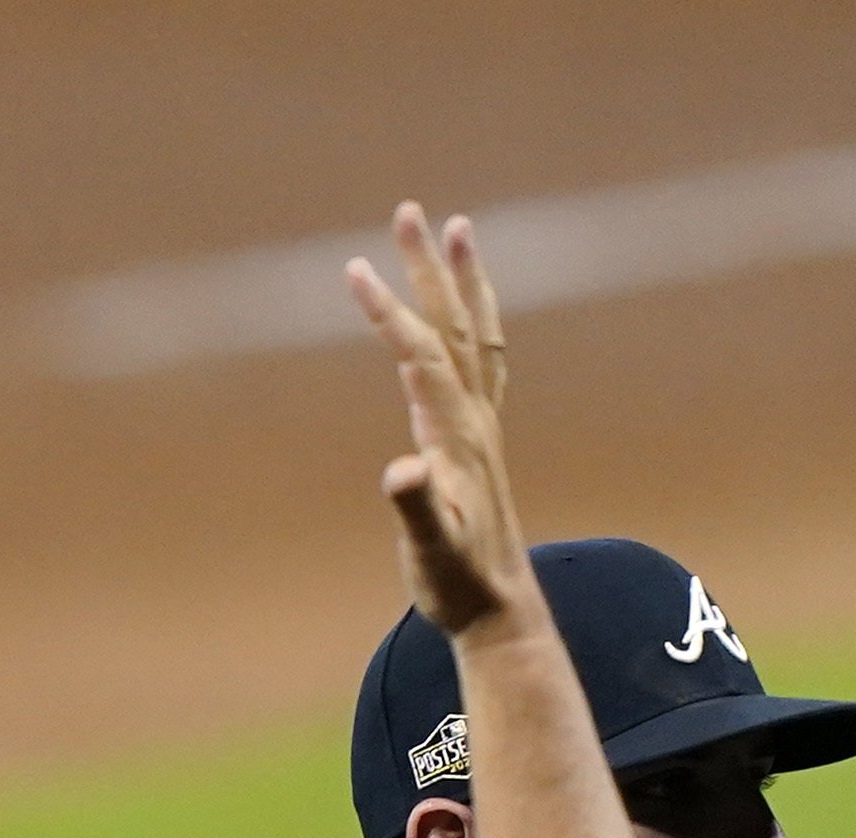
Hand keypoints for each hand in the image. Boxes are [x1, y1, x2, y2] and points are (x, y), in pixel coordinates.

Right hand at [346, 206, 536, 640]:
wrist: (500, 608)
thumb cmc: (456, 583)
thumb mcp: (429, 551)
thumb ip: (416, 508)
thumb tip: (400, 470)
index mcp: (455, 433)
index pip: (418, 353)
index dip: (388, 310)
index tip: (354, 269)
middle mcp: (475, 417)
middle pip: (451, 324)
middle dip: (430, 266)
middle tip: (411, 211)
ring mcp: (483, 425)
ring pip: (473, 333)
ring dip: (462, 279)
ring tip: (457, 229)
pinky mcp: (481, 440)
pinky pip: (481, 361)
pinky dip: (471, 322)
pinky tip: (459, 313)